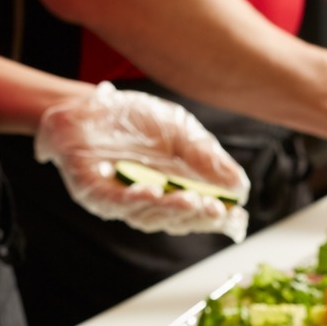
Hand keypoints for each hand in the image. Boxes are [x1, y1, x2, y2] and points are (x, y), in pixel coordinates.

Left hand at [35, 82, 251, 238]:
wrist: (87, 105)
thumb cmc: (133, 120)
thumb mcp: (180, 131)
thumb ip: (207, 157)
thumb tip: (239, 185)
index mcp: (172, 189)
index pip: (197, 212)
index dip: (215, 217)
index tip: (236, 215)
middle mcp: (148, 202)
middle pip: (175, 220)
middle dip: (197, 216)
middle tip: (216, 210)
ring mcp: (121, 201)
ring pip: (149, 215)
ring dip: (172, 210)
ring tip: (193, 200)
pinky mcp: (96, 194)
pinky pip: (118, 201)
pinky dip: (138, 199)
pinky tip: (155, 191)